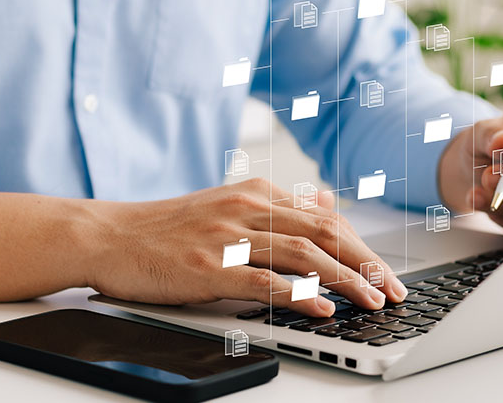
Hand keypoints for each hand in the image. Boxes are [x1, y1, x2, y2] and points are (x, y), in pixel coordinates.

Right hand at [87, 178, 407, 316]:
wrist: (109, 234)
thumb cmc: (167, 227)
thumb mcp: (227, 204)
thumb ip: (278, 206)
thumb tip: (326, 201)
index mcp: (256, 194)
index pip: (324, 219)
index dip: (362, 246)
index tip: (385, 271)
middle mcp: (247, 209)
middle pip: (323, 233)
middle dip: (366, 262)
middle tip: (394, 290)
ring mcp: (227, 236)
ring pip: (302, 254)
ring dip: (345, 278)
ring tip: (373, 301)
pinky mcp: (208, 266)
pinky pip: (263, 280)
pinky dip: (298, 294)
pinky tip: (322, 307)